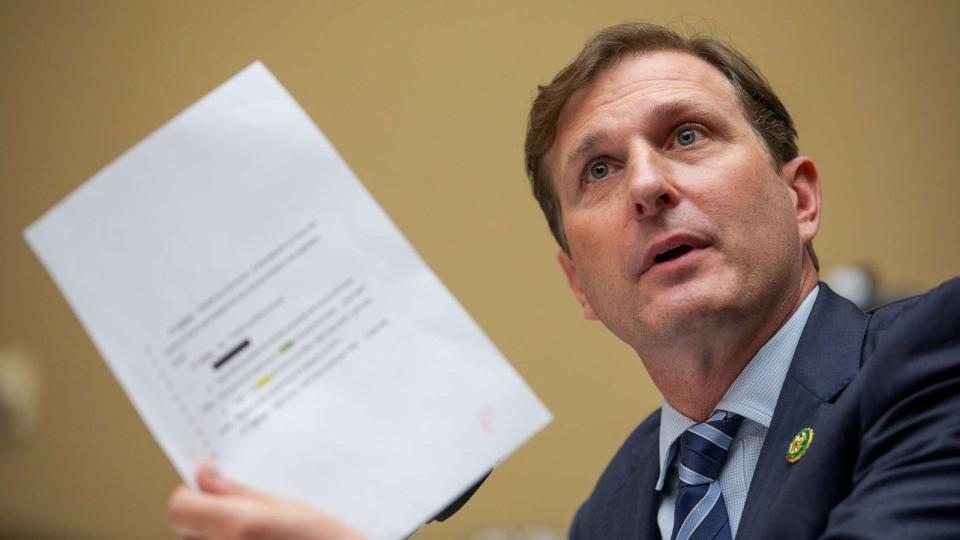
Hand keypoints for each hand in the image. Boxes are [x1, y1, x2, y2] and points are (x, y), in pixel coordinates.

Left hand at [167, 464, 365, 539]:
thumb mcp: (292, 507)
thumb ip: (241, 494)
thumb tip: (205, 476)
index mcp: (235, 526)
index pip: (179, 507)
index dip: (192, 494)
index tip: (210, 485)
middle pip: (189, 529)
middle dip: (211, 517)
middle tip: (248, 512)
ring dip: (225, 536)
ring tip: (265, 532)